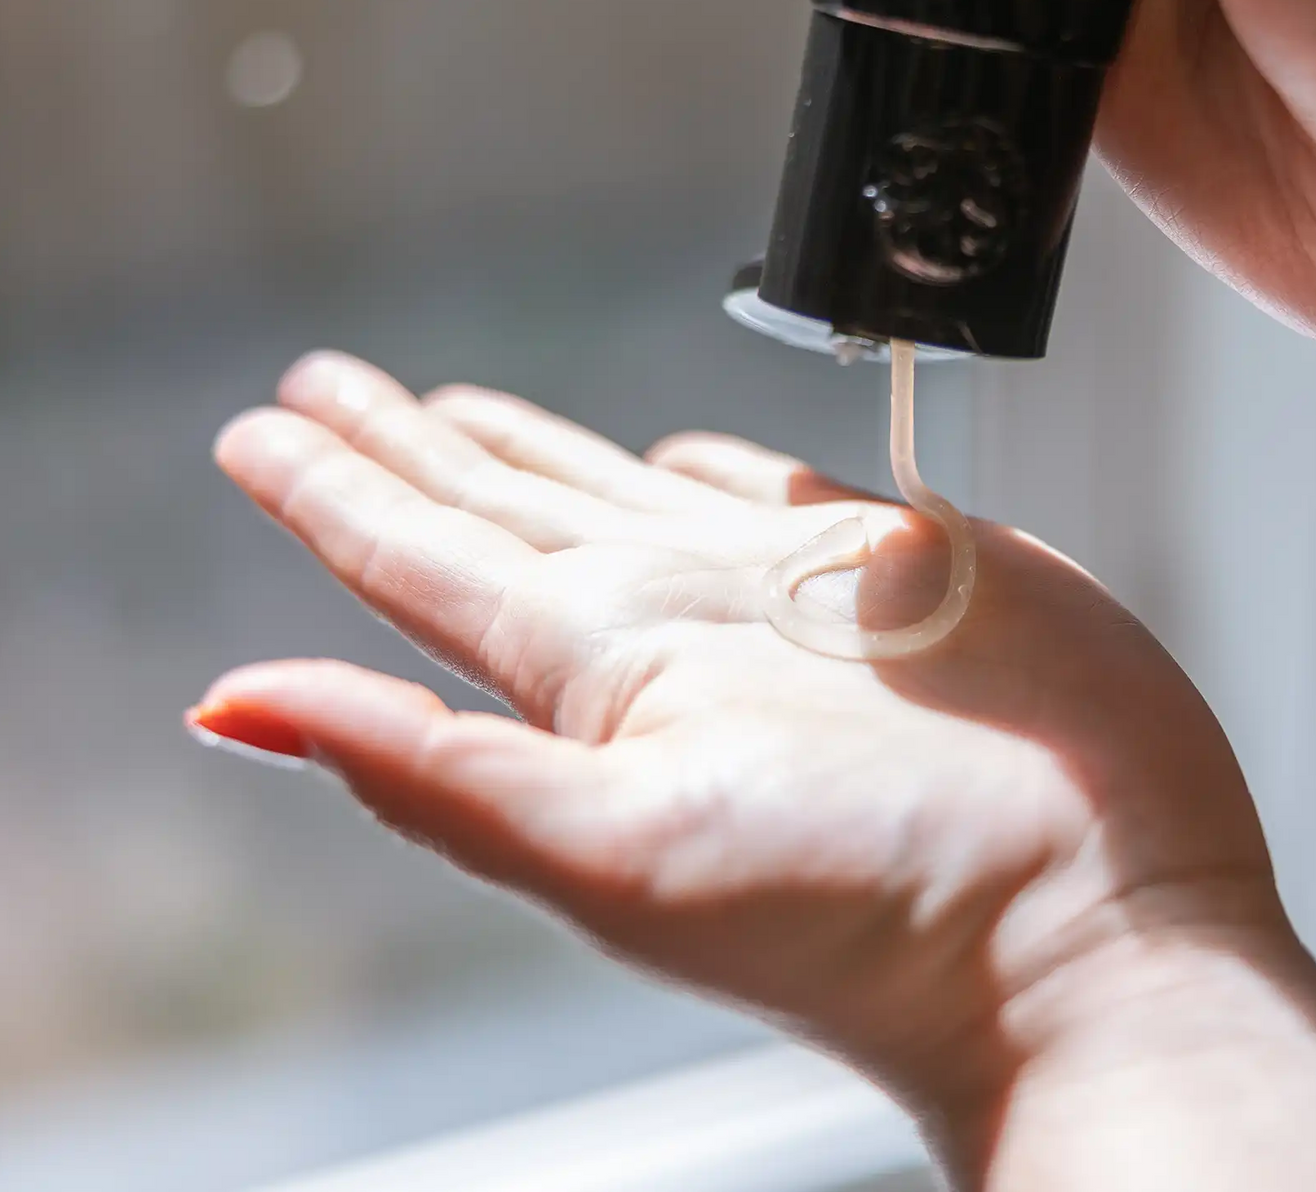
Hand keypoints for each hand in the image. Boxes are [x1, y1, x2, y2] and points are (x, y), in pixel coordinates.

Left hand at [192, 351, 1286, 1122]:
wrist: (1088, 933)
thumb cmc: (870, 916)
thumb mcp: (623, 851)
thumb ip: (431, 771)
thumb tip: (228, 705)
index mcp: (599, 681)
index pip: (428, 562)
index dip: (337, 491)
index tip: (256, 425)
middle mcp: (679, 631)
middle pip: (508, 509)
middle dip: (413, 444)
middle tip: (328, 381)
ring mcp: (791, 602)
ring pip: (632, 490)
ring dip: (541, 448)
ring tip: (463, 410)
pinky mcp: (909, 576)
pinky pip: (786, 495)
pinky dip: (725, 465)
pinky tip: (688, 453)